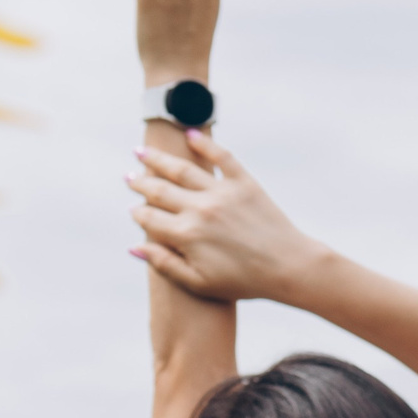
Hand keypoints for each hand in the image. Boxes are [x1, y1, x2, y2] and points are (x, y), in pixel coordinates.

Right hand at [127, 134, 326, 302]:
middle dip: (140, 182)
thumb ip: (165, 264)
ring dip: (159, 159)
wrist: (288, 267)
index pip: (149, 218)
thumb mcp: (199, 282)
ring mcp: (222, 193)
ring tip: (143, 152)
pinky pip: (221, 157)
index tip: (133, 209)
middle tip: (129, 176)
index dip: (138, 213)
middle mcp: (200, 209)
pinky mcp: (244, 183)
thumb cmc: (244, 281)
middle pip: (160, 189)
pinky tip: (191, 134)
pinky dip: (205, 144)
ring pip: (183, 169)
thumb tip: (134, 246)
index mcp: (186, 235)